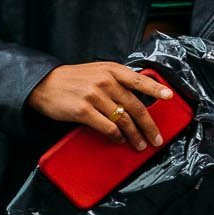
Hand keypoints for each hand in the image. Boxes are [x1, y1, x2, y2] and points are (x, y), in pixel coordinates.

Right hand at [27, 62, 174, 152]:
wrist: (44, 85)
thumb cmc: (72, 80)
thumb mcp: (96, 71)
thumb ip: (116, 80)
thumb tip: (138, 97)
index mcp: (111, 70)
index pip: (139, 80)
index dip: (155, 89)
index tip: (169, 97)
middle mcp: (105, 81)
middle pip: (135, 107)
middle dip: (148, 126)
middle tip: (156, 139)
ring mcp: (94, 96)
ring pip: (123, 120)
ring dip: (134, 136)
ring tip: (140, 145)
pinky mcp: (84, 111)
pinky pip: (107, 128)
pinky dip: (116, 136)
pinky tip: (120, 140)